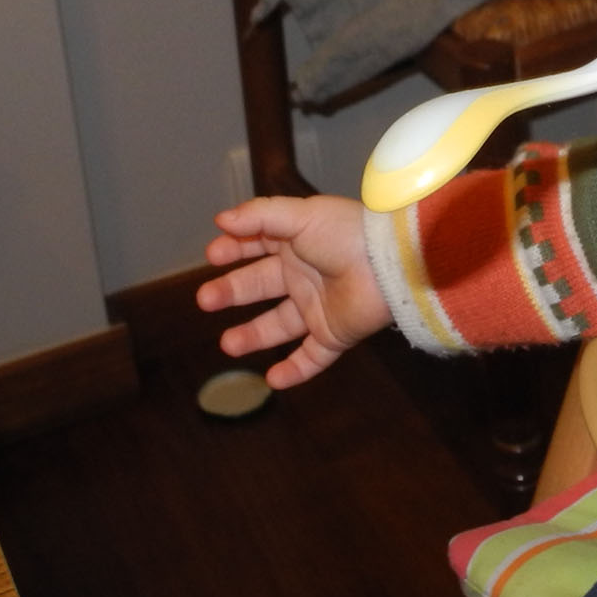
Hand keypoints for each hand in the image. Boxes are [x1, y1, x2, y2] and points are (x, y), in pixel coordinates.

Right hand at [196, 196, 391, 387]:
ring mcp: (319, 306)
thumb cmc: (347, 234)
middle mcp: (306, 274)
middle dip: (231, 292)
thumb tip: (221, 219)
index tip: (212, 255)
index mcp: (298, 242)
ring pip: (279, 326)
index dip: (233, 250)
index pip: (258, 245)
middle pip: (260, 286)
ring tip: (227, 344)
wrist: (391, 265)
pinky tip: (272, 381)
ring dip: (253, 336)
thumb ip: (259, 216)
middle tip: (205, 300)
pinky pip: (312, 357)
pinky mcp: (335, 333)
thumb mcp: (301, 216)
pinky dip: (294, 371)